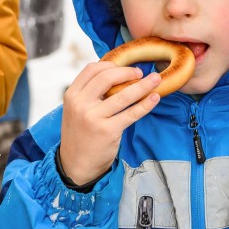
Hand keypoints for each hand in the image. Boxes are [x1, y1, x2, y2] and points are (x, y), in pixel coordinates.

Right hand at [58, 61, 162, 184]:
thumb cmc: (80, 134)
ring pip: (123, 95)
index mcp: (72, 95)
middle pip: (107, 77)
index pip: (92, 69)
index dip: (110, 64)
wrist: (75, 164)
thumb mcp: (75, 110)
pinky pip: (131, 113)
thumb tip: (114, 74)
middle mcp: (80, 104)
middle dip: (127, 71)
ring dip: (143, 85)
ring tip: (156, 79)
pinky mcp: (108, 131)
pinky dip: (145, 104)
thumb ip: (88, 93)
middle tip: (140, 72)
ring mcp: (93, 117)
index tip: (124, 67)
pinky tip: (154, 98)